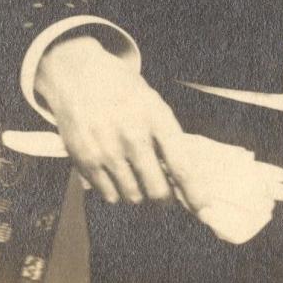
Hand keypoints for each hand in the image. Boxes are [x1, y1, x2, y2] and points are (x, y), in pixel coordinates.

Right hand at [34, 35, 210, 211]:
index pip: (181, 165)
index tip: (203, 208)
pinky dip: (115, 191)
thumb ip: (168, 138)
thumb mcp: (153, 103)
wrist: (79, 74)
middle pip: (157, 190)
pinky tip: (115, 172)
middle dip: (164, 197)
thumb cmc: (122, 90)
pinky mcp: (84, 158)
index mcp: (156, 117)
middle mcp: (132, 134)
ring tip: (135, 174)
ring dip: (139, 194)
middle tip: (163, 192)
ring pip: (133, 196)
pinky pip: (108, 194)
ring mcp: (107, 148)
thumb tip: (184, 179)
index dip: (195, 192)